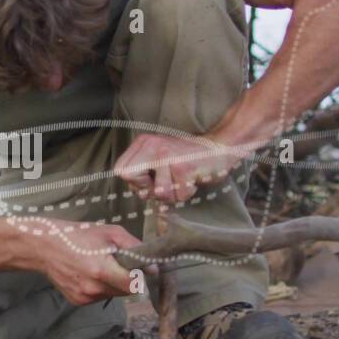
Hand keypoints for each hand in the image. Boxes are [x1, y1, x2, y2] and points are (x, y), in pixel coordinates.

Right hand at [36, 223, 141, 305]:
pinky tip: (89, 274)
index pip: (134, 285)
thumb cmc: (77, 236)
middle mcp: (93, 288)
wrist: (45, 247)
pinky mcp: (78, 301)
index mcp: (102, 270)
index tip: (141, 268)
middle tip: (117, 263)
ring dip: (113, 284)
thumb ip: (133, 247)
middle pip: (125, 292)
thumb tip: (152, 264)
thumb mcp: (109, 232)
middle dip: (127, 279)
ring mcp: (84, 297)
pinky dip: (100, 287)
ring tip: (100, 266)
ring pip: (112, 295)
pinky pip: (99, 297)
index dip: (141, 277)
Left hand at [114, 133, 237, 203]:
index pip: (120, 170)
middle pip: (130, 180)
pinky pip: (178, 195)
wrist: (218, 147)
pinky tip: (191, 179)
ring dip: (172, 194)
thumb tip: (137, 194)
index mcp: (143, 143)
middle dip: (148, 190)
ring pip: (157, 193)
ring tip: (181, 180)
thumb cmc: (188, 158)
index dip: (134, 182)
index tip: (150, 180)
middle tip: (166, 181)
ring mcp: (167, 155)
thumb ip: (143, 174)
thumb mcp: (159, 160)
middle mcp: (152, 145)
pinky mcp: (183, 167)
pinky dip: (186, 193)